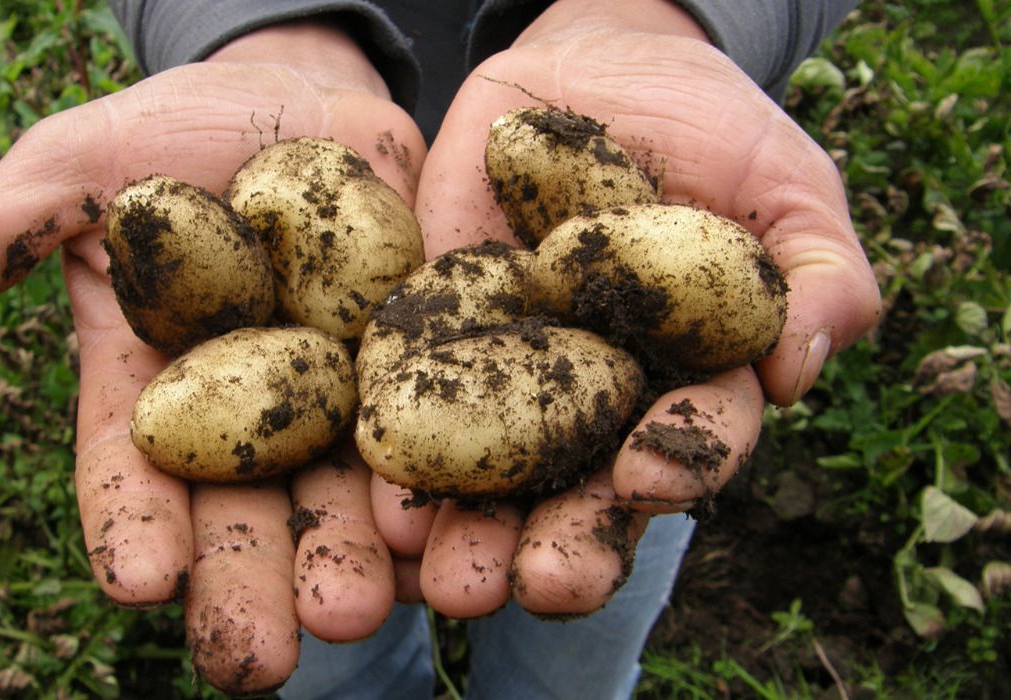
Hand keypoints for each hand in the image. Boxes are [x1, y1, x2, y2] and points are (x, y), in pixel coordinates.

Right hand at [0, 21, 424, 693]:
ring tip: (365, 615)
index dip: (132, 526)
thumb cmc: (171, 138)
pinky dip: (447, 487)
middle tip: (262, 658)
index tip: (138, 583)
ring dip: (357, 560)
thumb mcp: (76, 169)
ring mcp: (342, 397)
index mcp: (158, 391)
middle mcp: (251, 417)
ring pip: (349, 495)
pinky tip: (452, 541)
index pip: (133, 473)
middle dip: (252, 583)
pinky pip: (440, 430)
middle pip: (247, 513)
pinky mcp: (424, 364)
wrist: (299, 102)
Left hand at [373, 0, 880, 616]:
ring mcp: (512, 370)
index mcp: (687, 383)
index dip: (675, 462)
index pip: (690, 441)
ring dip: (471, 528)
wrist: (603, 67)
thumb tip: (801, 367)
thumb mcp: (786, 185)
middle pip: (583, 486)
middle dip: (563, 540)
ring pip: (492, 469)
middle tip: (537, 585)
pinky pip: (412, 391)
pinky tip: (377, 495)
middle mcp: (596, 398)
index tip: (645, 477)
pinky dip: (397, 445)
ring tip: (447, 578)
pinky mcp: (437, 328)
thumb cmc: (716, 130)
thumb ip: (818, 272)